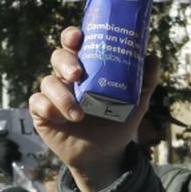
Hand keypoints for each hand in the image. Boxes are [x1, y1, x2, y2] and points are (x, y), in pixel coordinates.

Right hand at [29, 26, 161, 191]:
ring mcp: (53, 94)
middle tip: (77, 75)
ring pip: (48, 81)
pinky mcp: (43, 112)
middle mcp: (68, 78)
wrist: (106, 154)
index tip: (77, 37)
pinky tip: (61, 118)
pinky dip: (48, 108)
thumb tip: (153, 58)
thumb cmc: (118, 123)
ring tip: (78, 114)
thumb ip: (145, 82)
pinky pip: (37, 103)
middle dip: (65, 62)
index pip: (75, 45)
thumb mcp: (136, 103)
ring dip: (62, 95)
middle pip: (58, 57)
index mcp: (87, 69)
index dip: (72, 36)